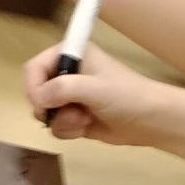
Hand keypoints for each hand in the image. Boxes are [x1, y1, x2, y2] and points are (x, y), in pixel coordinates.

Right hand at [24, 43, 164, 145]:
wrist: (150, 120)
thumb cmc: (126, 96)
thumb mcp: (94, 88)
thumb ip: (62, 89)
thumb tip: (37, 100)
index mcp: (72, 54)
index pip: (34, 67)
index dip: (34, 87)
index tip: (42, 105)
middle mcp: (68, 72)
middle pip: (36, 91)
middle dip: (50, 108)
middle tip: (68, 113)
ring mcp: (70, 96)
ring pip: (45, 112)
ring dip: (62, 121)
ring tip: (84, 120)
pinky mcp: (74, 116)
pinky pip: (56, 126)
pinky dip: (68, 130)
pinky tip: (86, 127)